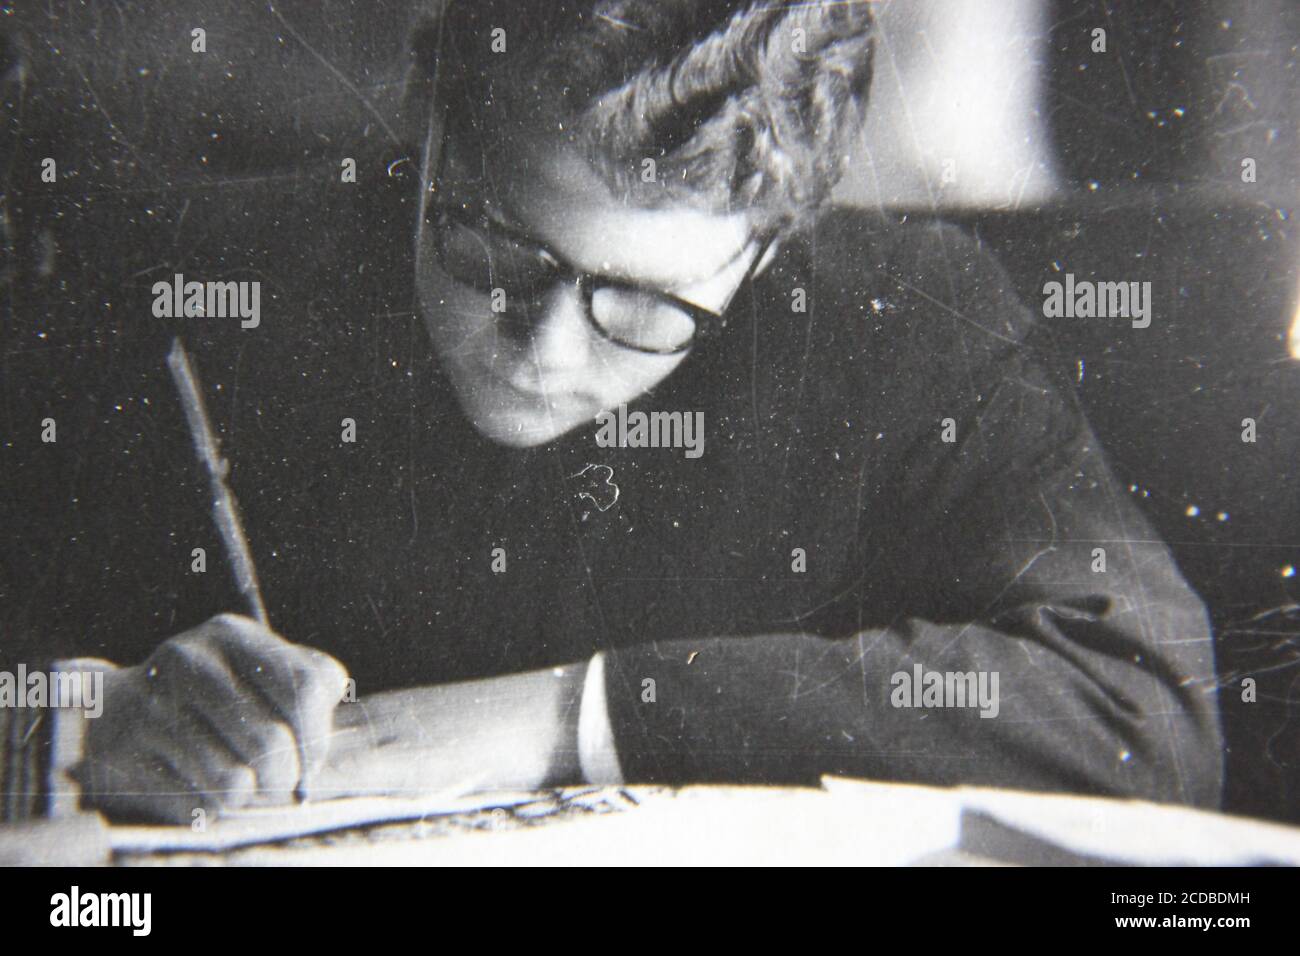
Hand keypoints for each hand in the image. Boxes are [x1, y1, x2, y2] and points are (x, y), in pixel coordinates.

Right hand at [77, 613, 349, 822]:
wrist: (112, 712)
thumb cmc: (208, 697)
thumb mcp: (258, 670)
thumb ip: (308, 685)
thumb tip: (316, 748)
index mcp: (232, 634)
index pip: (305, 685)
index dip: (317, 732)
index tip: (310, 756)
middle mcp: (191, 660)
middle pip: (272, 739)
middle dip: (285, 774)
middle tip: (279, 781)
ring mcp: (155, 704)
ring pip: (235, 778)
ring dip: (249, 794)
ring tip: (242, 784)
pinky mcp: (130, 751)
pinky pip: (197, 799)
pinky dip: (213, 803)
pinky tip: (204, 786)